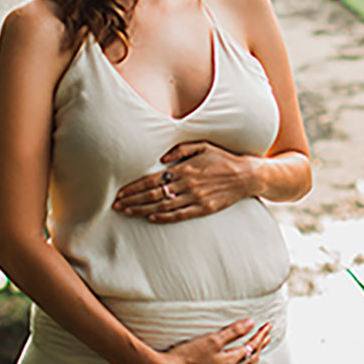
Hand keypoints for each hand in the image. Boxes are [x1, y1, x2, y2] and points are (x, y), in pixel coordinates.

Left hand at [112, 141, 257, 222]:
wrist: (246, 175)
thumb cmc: (222, 159)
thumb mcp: (202, 146)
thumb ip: (180, 150)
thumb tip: (161, 157)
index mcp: (184, 169)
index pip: (152, 180)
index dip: (134, 187)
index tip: (120, 193)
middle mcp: (187, 184)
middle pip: (153, 194)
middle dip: (133, 200)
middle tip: (117, 205)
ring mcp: (195, 198)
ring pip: (162, 206)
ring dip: (142, 210)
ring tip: (127, 213)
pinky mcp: (203, 209)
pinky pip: (179, 215)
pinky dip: (164, 217)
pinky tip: (151, 218)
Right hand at [142, 319, 272, 363]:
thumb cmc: (186, 356)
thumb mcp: (211, 339)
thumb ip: (232, 331)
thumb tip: (251, 324)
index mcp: (228, 361)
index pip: (250, 347)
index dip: (260, 336)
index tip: (267, 327)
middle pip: (246, 362)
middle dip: (258, 348)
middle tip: (265, 339)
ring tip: (253, 359)